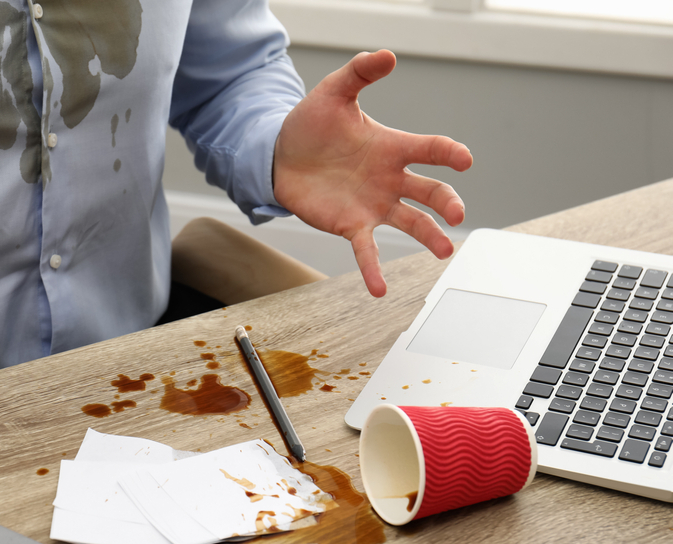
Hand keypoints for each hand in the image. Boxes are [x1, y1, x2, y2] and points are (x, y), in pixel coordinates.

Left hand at [272, 50, 473, 296]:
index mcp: (392, 147)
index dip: (447, 152)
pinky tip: (380, 289)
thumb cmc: (312, 125)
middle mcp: (390, 179)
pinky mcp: (352, 225)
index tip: (463, 158)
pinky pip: (368, 251)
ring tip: (444, 250)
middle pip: (429, 191)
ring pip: (411, 222)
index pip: (429, 149)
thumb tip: (387, 55)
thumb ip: (360, 72)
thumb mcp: (334, 93)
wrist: (279, 155)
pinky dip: (374, 270)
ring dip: (429, 236)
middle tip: (456, 213)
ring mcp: (374, 204)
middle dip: (446, 201)